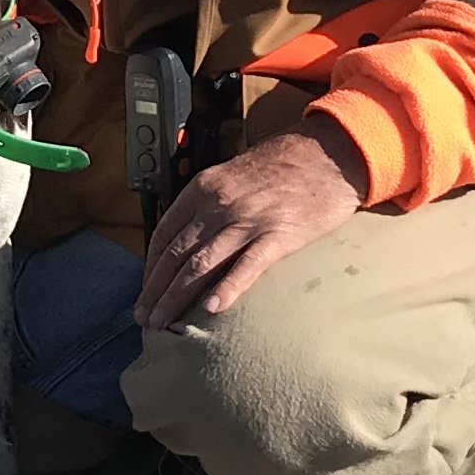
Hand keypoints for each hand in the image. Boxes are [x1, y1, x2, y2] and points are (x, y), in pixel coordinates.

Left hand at [135, 119, 368, 330]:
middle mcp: (219, 203)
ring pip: (201, 265)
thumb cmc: (285, 164)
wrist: (330, 152)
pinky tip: (210, 309)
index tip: (146, 289)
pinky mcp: (279, 235)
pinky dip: (226, 288)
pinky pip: (247, 266)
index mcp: (204, 187)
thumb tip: (190, 234)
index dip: (151, 267)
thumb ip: (210, 201)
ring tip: (163, 323)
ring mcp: (248, 220)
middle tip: (143, 317)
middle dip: (155, 290)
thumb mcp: (234, 173)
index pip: (165, 233)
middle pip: (177, 254)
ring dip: (176, 297)